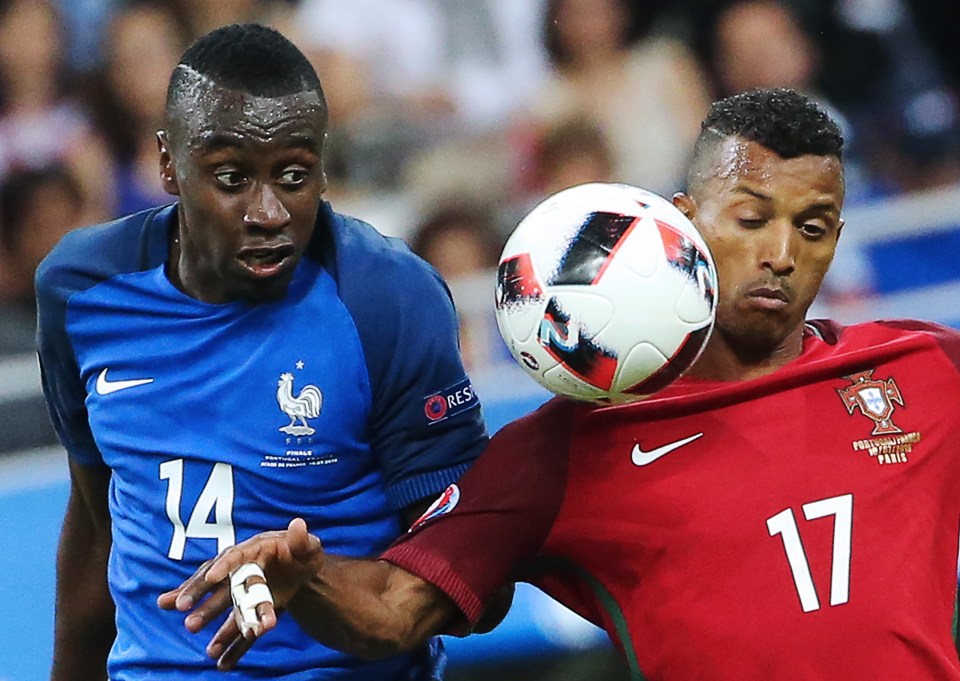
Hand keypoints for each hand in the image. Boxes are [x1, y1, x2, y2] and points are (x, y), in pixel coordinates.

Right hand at [157, 518, 324, 669]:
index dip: (223, 565)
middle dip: (200, 592)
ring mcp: (242, 590)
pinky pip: (236, 624)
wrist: (303, 571)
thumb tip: (298, 523)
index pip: (235, 556)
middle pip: (218, 581)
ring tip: (191, 628)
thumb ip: (302, 540)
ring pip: (222, 603)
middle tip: (181, 606)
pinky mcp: (248, 608)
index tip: (211, 576)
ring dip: (206, 615)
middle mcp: (242, 569)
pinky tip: (217, 658)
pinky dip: (228, 641)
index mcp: (254, 550)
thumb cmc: (303, 554)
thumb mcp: (307, 547)